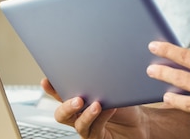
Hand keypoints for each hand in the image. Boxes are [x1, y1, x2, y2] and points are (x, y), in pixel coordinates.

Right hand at [40, 79, 189, 138]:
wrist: (141, 122)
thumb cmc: (126, 102)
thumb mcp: (114, 85)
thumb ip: (103, 77)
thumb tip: (102, 58)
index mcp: (79, 98)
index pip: (60, 93)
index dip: (51, 88)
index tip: (47, 80)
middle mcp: (79, 114)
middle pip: (61, 113)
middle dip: (66, 105)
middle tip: (77, 98)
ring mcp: (87, 127)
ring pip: (77, 123)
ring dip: (86, 113)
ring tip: (96, 104)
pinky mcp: (97, 136)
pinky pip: (94, 129)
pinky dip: (101, 118)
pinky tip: (110, 108)